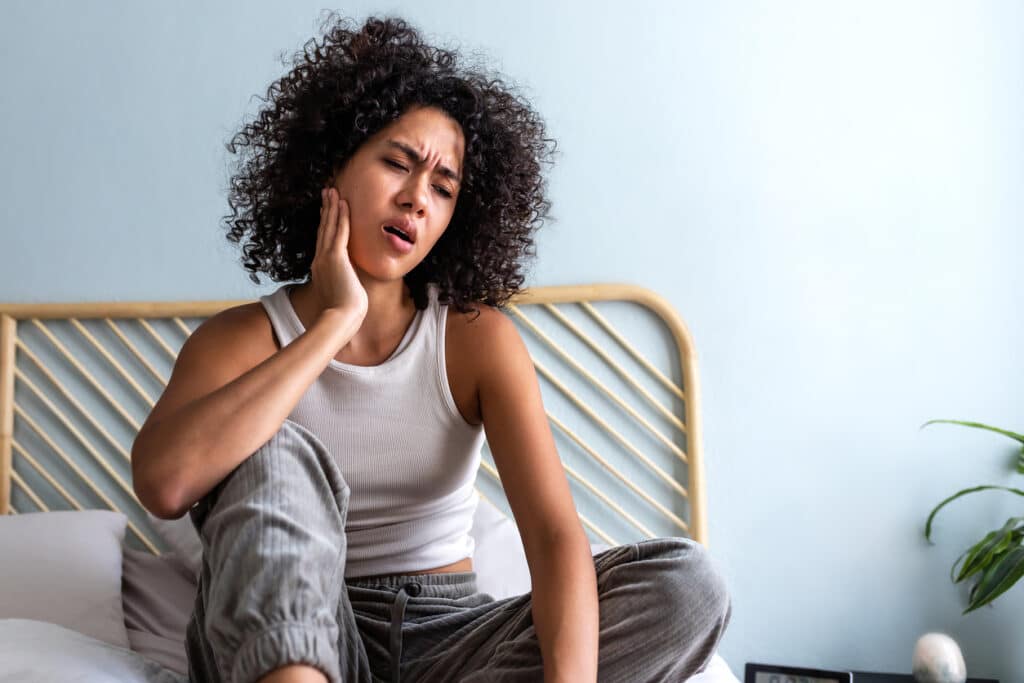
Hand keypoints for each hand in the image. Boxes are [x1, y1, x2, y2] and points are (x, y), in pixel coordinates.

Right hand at [311, 187, 368, 321]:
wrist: (340, 319)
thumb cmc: (343, 315)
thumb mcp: (341, 298)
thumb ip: (342, 290)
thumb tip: (349, 293)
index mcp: (320, 269)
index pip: (323, 241)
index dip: (324, 224)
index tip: (325, 212)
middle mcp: (320, 260)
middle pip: (323, 229)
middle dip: (325, 210)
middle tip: (326, 193)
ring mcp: (326, 258)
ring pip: (329, 226)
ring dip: (331, 207)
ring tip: (332, 190)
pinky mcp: (336, 257)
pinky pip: (339, 231)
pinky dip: (341, 216)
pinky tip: (343, 203)